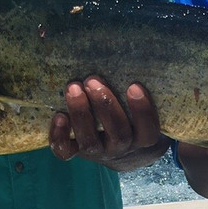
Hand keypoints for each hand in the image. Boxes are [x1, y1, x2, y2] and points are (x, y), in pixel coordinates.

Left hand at [49, 78, 169, 169]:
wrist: (120, 151)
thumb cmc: (133, 117)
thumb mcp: (142, 109)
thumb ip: (138, 91)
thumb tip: (134, 56)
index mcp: (142, 138)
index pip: (148, 130)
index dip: (142, 111)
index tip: (134, 86)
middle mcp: (120, 148)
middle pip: (118, 134)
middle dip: (105, 106)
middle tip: (93, 81)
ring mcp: (98, 152)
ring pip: (90, 141)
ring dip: (81, 113)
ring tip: (73, 88)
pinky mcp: (76, 152)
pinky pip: (65, 151)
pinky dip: (59, 135)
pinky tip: (58, 115)